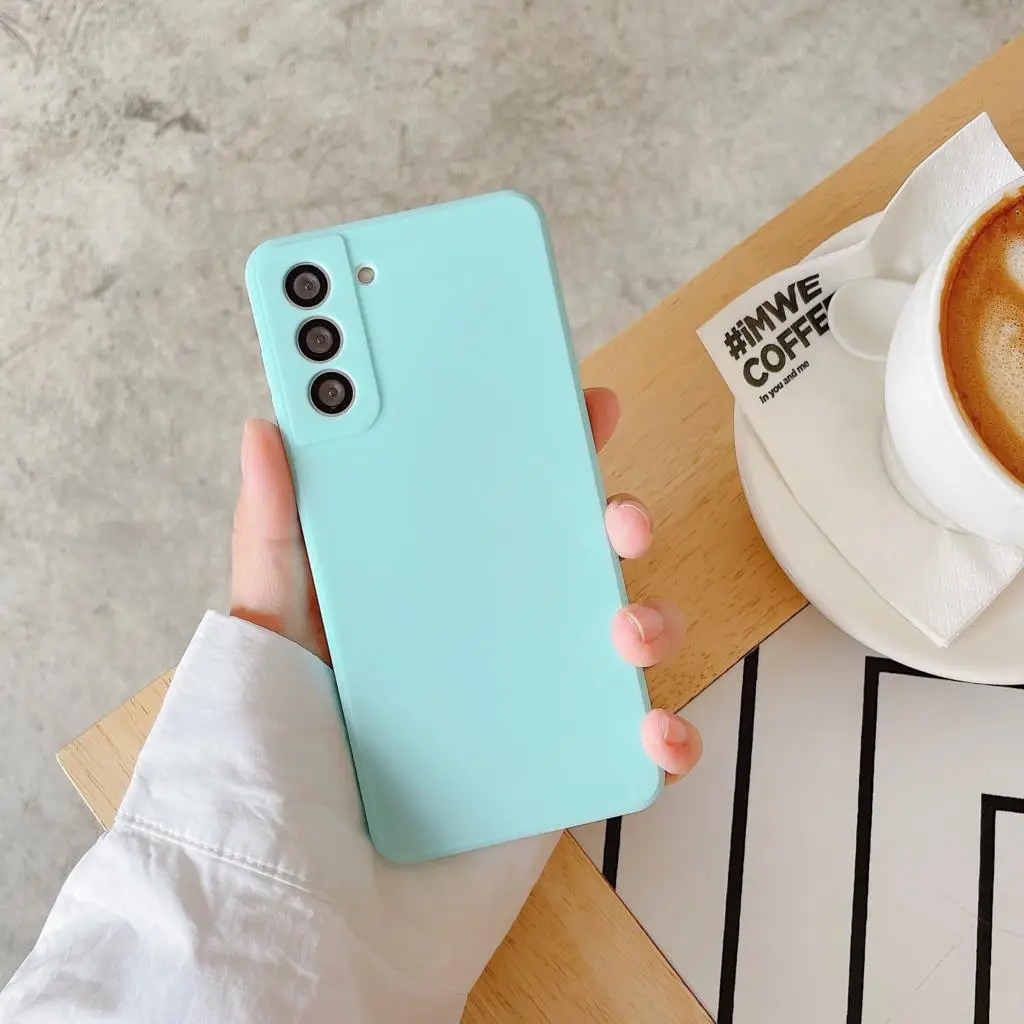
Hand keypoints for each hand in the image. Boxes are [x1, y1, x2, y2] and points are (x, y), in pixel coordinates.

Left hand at [229, 393, 701, 999]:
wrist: (312, 910)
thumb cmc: (279, 767)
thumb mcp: (267, 638)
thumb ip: (271, 538)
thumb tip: (264, 429)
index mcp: (424, 590)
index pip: (488, 499)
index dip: (537, 444)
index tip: (575, 398)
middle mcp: (483, 634)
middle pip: (568, 555)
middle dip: (611, 518)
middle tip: (616, 512)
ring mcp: (528, 698)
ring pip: (615, 633)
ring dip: (647, 617)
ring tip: (623, 626)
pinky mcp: (559, 764)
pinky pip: (630, 738)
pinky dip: (661, 731)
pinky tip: (649, 729)